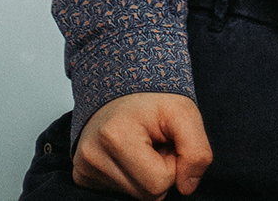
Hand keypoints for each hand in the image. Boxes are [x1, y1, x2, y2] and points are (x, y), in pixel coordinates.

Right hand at [73, 93, 211, 198]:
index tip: (166, 140)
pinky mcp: (81, 176)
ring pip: (133, 196)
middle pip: (146, 195)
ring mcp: (83, 168)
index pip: (159, 184)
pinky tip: (128, 154)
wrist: (123, 88)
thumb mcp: (184, 112)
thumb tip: (188, 187)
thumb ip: (197, 150)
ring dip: (146, 174)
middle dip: (159, 171)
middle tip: (155, 143)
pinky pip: (117, 193)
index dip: (173, 163)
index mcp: (115, 136)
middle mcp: (92, 156)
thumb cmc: (153, 98)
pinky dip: (130, 177)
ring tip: (142, 146)